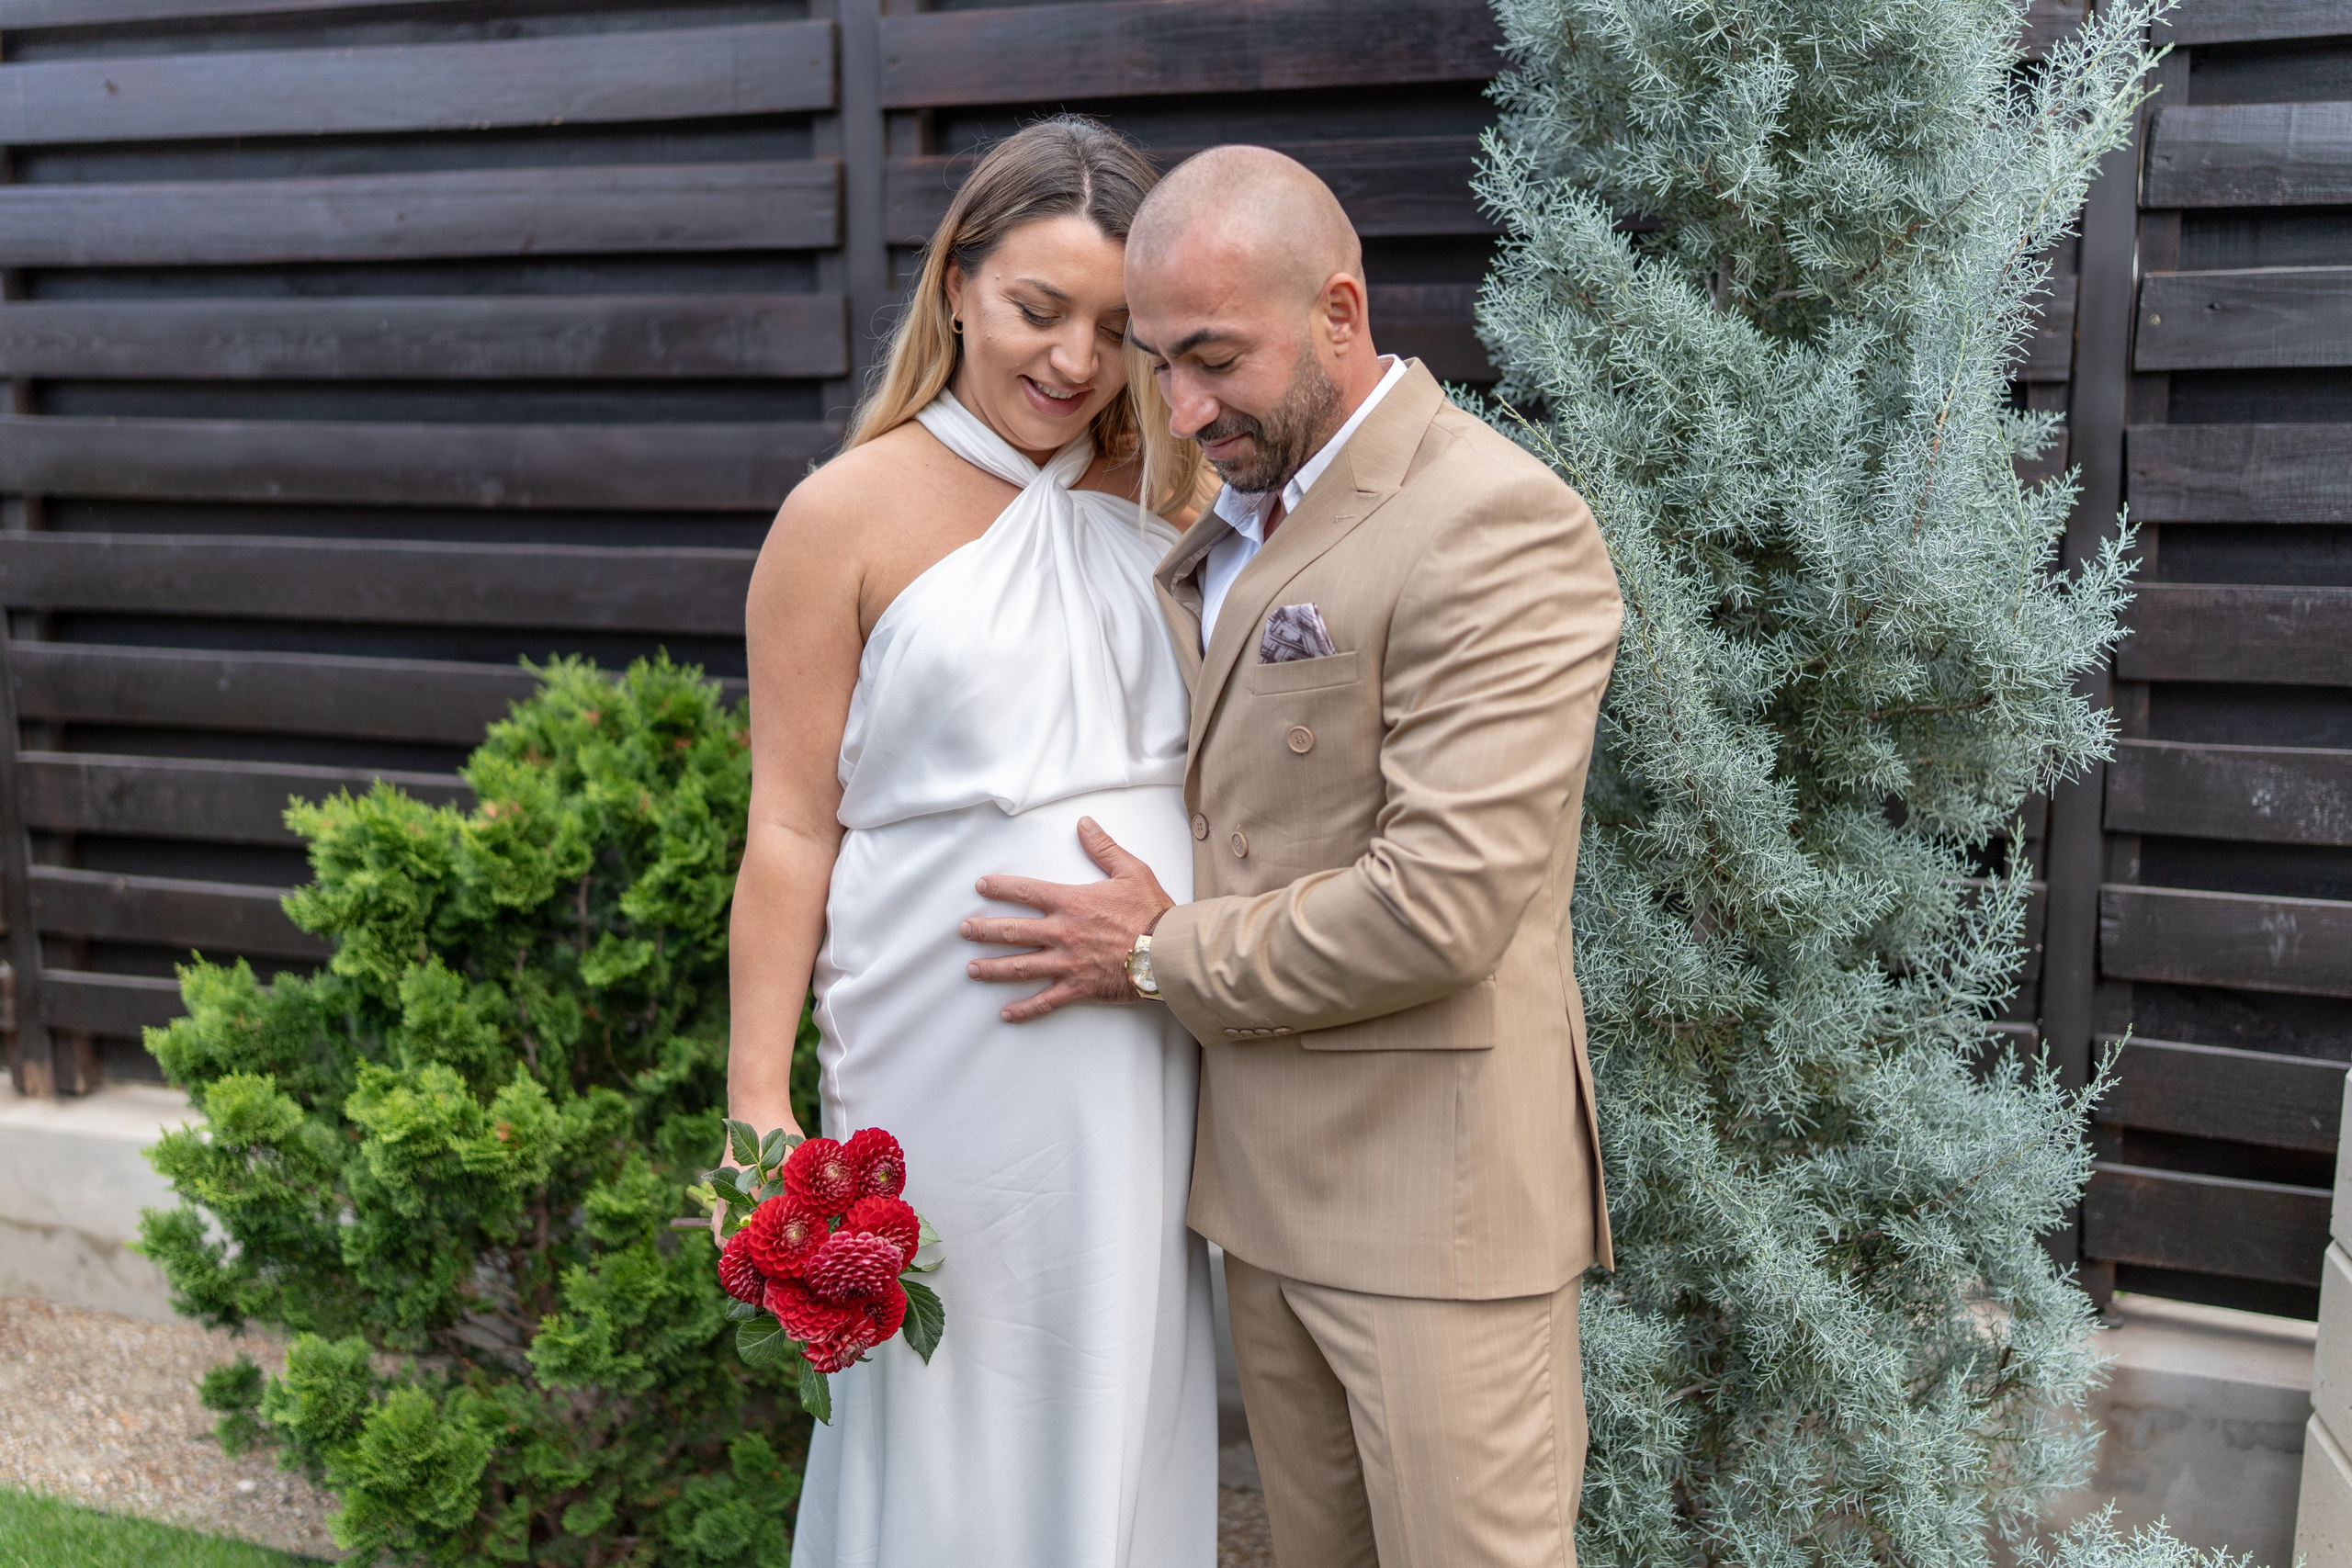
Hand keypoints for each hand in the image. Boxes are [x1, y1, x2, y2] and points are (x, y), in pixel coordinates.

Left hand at [960, 817, 1175, 1022]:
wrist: (1168, 952)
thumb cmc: (1152, 912)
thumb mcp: (1131, 871)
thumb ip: (1103, 848)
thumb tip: (1085, 824)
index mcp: (1072, 903)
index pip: (1027, 891)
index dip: (1000, 888)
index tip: (980, 887)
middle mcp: (1063, 933)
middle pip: (1013, 931)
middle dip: (984, 931)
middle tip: (963, 931)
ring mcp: (1068, 963)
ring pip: (1021, 967)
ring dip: (993, 968)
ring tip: (972, 969)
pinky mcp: (1079, 988)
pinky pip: (1046, 1001)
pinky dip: (1025, 1009)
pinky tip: (1006, 1013)